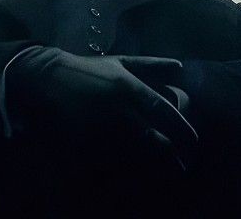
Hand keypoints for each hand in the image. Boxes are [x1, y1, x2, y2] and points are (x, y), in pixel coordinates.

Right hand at [6, 47, 197, 170]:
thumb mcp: (120, 63)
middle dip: (172, 158)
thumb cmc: (88, 71)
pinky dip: (126, 173)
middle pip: (155, 141)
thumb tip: (180, 68)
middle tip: (183, 168)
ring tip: (163, 175)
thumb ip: (152, 66)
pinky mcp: (86, 148)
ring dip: (152, 168)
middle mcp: (120, 110)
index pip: (165, 113)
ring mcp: (103, 131)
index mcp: (131, 88)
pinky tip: (133, 178)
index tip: (193, 144)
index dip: (183, 131)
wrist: (47, 80)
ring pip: (137, 157)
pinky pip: (111, 166)